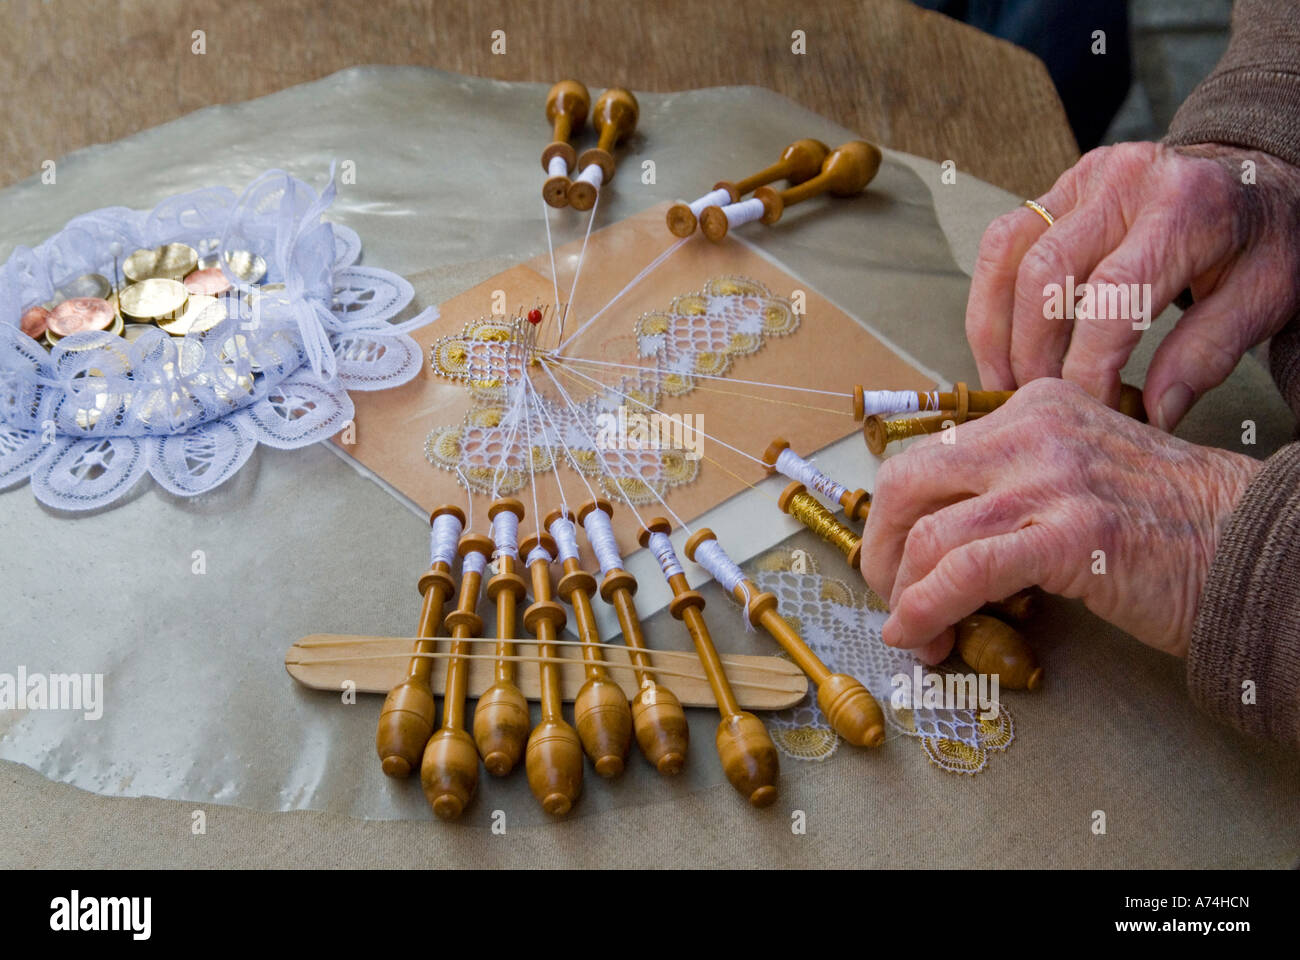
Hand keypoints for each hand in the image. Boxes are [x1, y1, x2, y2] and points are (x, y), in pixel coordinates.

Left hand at [859, 379, 1260, 663]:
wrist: (1251, 545)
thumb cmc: (1169, 523)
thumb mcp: (1078, 473)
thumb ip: (1011, 486)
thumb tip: (934, 540)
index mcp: (1033, 408)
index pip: (928, 455)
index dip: (896, 518)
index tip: (893, 561)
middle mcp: (1034, 429)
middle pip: (908, 482)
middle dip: (881, 550)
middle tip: (884, 595)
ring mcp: (1052, 477)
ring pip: (929, 533)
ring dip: (904, 595)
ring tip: (914, 635)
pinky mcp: (1070, 532)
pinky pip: (965, 571)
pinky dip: (925, 609)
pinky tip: (920, 635)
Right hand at [966, 141, 1299, 428]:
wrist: (1253, 180)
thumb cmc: (1260, 242)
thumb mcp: (1262, 299)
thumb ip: (1206, 356)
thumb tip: (1152, 414)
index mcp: (1186, 208)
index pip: (1112, 299)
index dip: (1089, 368)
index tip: (1091, 412)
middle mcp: (1125, 180)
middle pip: (1044, 277)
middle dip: (1032, 355)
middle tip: (1040, 406)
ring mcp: (1083, 177)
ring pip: (1006, 256)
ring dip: (995, 330)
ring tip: (1005, 382)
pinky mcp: (1058, 186)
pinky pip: (1002, 244)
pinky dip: (992, 300)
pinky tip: (1005, 342)